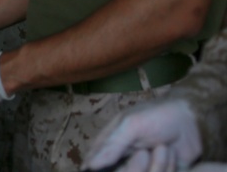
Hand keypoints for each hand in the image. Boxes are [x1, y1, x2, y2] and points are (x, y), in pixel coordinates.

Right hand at [84, 99, 201, 171]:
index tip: (122, 161)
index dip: (98, 169)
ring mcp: (143, 168)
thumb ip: (111, 146)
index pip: (95, 164)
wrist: (193, 122)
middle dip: (135, 167)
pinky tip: (173, 155)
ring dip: (156, 165)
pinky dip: (167, 168)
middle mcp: (124, 159)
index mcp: (111, 144)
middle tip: (145, 152)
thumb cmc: (158, 117)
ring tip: (164, 148)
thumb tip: (88, 166)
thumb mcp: (131, 126)